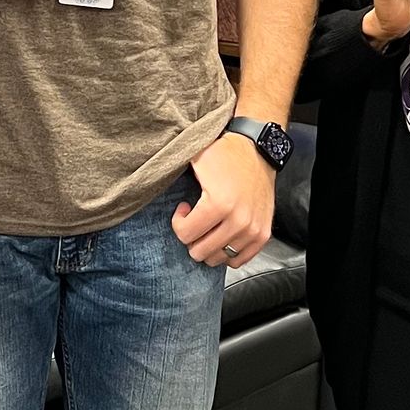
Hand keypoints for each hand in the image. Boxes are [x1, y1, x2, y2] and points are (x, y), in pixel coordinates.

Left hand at [173, 132, 274, 265]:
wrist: (258, 149)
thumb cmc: (225, 154)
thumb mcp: (195, 160)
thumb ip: (174, 179)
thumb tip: (146, 187)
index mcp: (220, 204)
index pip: (185, 235)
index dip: (178, 223)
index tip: (184, 209)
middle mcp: (239, 220)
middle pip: (200, 252)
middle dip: (193, 237)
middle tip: (196, 220)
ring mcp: (253, 230)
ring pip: (219, 258)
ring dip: (210, 244)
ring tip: (210, 225)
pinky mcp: (263, 234)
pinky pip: (239, 260)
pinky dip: (228, 251)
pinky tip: (224, 234)